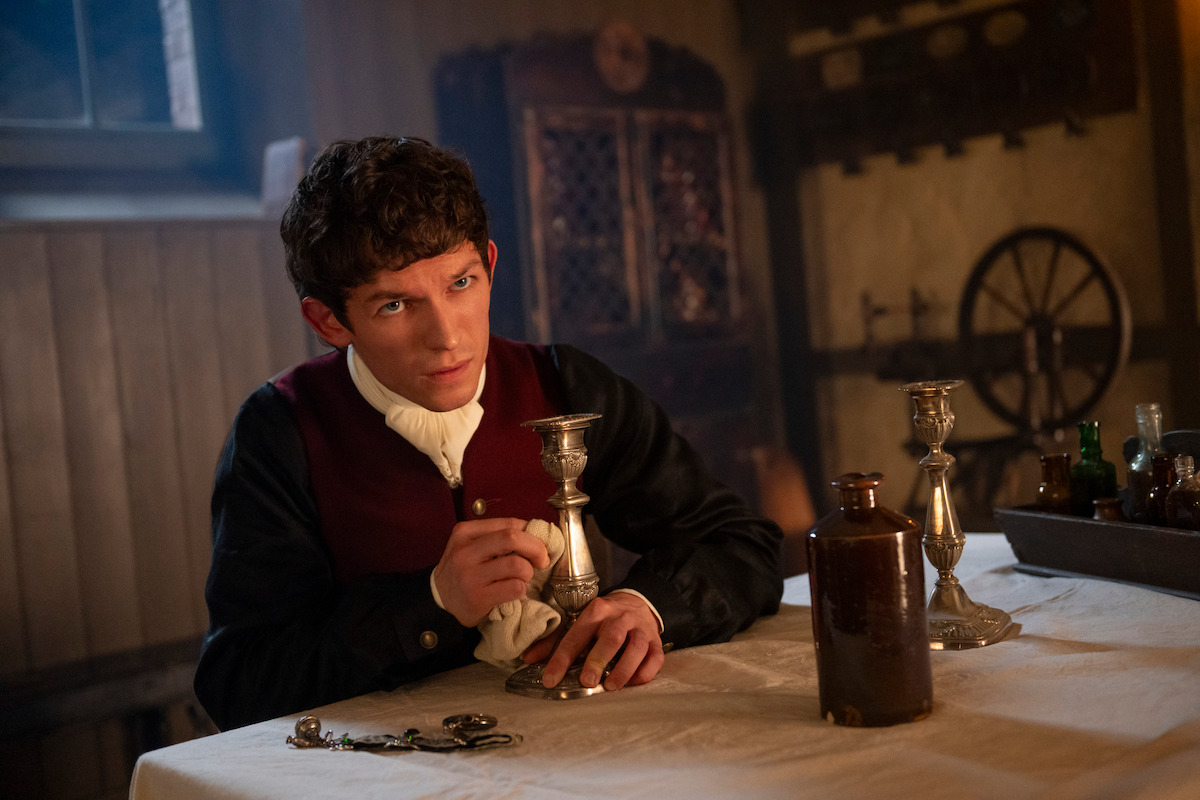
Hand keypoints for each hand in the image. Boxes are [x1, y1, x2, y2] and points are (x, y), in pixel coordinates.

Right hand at [432, 518, 548, 626]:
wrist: (439, 597)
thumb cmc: (464, 568)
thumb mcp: (472, 544)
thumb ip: (497, 536)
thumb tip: (537, 533)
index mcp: (465, 532)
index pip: (509, 524)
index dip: (531, 533)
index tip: (539, 543)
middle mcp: (465, 552)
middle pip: (512, 538)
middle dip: (536, 548)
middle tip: (542, 560)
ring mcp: (470, 576)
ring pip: (517, 566)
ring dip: (528, 572)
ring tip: (522, 577)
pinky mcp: (477, 598)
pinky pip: (515, 588)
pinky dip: (522, 589)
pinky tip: (514, 590)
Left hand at [525, 592, 664, 691]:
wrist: (638, 603)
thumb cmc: (604, 619)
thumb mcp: (579, 623)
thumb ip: (554, 642)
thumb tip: (527, 659)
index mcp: (596, 611)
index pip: (576, 635)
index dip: (561, 658)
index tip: (550, 679)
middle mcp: (619, 618)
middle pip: (611, 638)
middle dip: (598, 660)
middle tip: (587, 681)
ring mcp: (640, 629)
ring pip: (636, 648)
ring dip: (624, 669)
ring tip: (611, 687)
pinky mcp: (656, 641)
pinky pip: (655, 658)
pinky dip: (645, 672)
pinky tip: (633, 683)